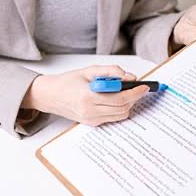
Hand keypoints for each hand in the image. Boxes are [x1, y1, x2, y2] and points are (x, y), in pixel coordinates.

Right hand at [21, 65, 149, 125]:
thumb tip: (130, 77)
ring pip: (120, 115)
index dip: (135, 92)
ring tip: (126, 93)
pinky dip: (118, 109)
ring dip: (127, 104)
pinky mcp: (92, 124)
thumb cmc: (68, 82)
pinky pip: (112, 118)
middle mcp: (90, 111)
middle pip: (123, 108)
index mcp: (88, 97)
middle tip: (138, 88)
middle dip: (134, 98)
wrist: (50, 96)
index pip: (120, 98)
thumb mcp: (89, 71)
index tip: (145, 86)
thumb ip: (111, 72)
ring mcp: (91, 120)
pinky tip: (115, 100)